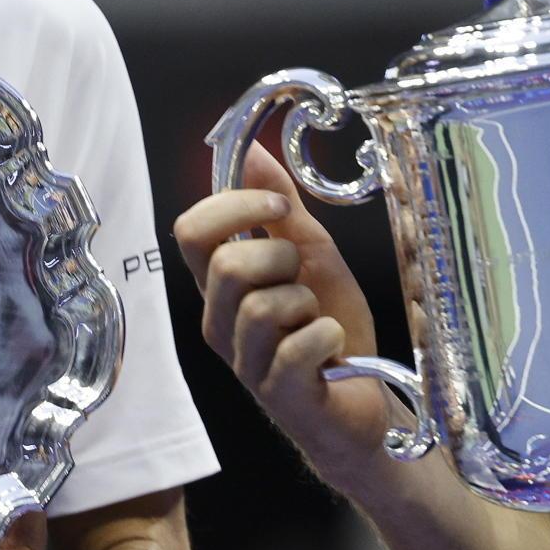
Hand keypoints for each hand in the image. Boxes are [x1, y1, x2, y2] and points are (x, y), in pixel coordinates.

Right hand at [171, 143, 407, 491]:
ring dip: (305, 303)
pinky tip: (332, 346)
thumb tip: (252, 149)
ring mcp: (244, 362)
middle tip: (302, 279)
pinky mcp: (278, 394)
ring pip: (260, 307)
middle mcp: (220, 323)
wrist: (358, 400)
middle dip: (280, 258)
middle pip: (226, 265)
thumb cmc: (326, 327)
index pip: (191, 232)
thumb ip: (279, 207)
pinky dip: (327, 336)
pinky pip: (298, 347)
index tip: (280, 209)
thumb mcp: (310, 255)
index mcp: (220, 286)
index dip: (235, 207)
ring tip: (315, 319)